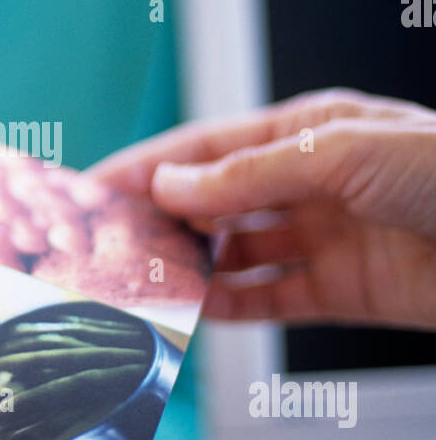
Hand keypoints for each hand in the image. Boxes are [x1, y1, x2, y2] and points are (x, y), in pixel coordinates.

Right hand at [91, 89, 435, 328]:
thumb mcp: (341, 153)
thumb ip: (250, 173)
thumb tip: (172, 186)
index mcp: (308, 129)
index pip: (208, 147)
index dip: (147, 166)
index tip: (93, 188)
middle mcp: (311, 181)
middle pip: (215, 199)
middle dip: (160, 219)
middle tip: (104, 244)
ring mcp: (327, 237)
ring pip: (236, 252)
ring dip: (189, 266)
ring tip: (139, 281)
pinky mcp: (344, 291)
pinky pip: (271, 297)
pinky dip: (230, 305)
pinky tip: (195, 310)